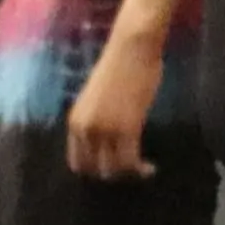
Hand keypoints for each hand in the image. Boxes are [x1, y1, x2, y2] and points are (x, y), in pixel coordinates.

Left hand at [63, 27, 167, 182]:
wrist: (132, 48)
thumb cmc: (119, 67)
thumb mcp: (97, 101)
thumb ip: (96, 122)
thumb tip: (105, 144)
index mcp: (75, 122)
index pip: (77, 162)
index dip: (94, 171)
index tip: (112, 169)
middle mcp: (85, 129)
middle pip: (93, 170)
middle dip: (112, 175)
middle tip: (129, 172)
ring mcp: (104, 130)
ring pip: (113, 169)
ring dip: (128, 175)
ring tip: (142, 171)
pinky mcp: (126, 128)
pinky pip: (130, 161)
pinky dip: (140, 169)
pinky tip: (149, 167)